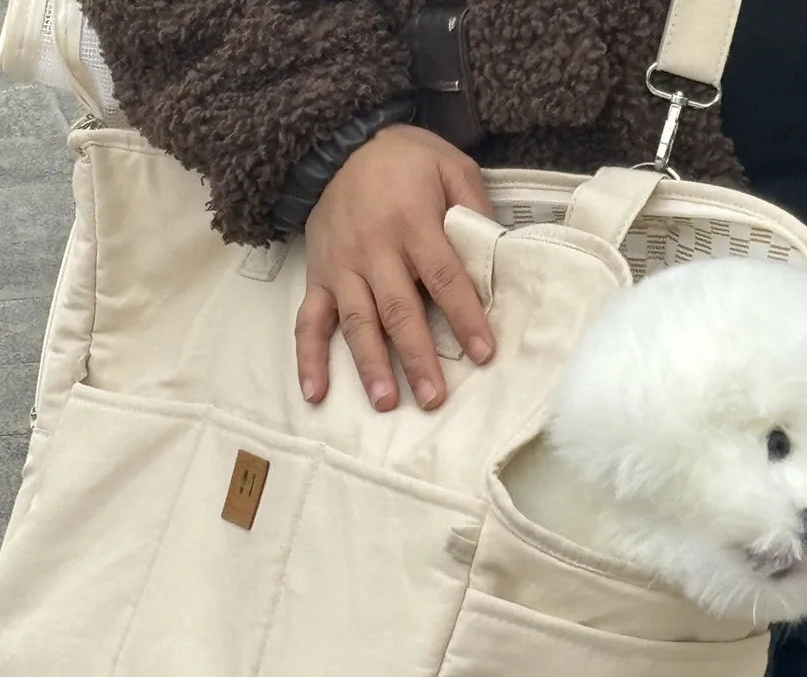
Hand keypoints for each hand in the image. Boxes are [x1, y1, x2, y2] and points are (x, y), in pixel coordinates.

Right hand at [295, 124, 495, 410]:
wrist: (338, 144)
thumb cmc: (404, 160)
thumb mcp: (450, 166)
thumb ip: (474, 206)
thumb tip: (497, 251)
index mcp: (412, 223)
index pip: (443, 277)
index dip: (464, 317)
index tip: (483, 354)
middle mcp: (374, 250)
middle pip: (399, 311)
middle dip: (417, 358)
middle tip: (433, 398)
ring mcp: (342, 268)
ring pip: (357, 323)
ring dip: (370, 365)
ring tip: (386, 402)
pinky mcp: (319, 278)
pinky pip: (309, 322)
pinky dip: (309, 359)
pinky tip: (316, 393)